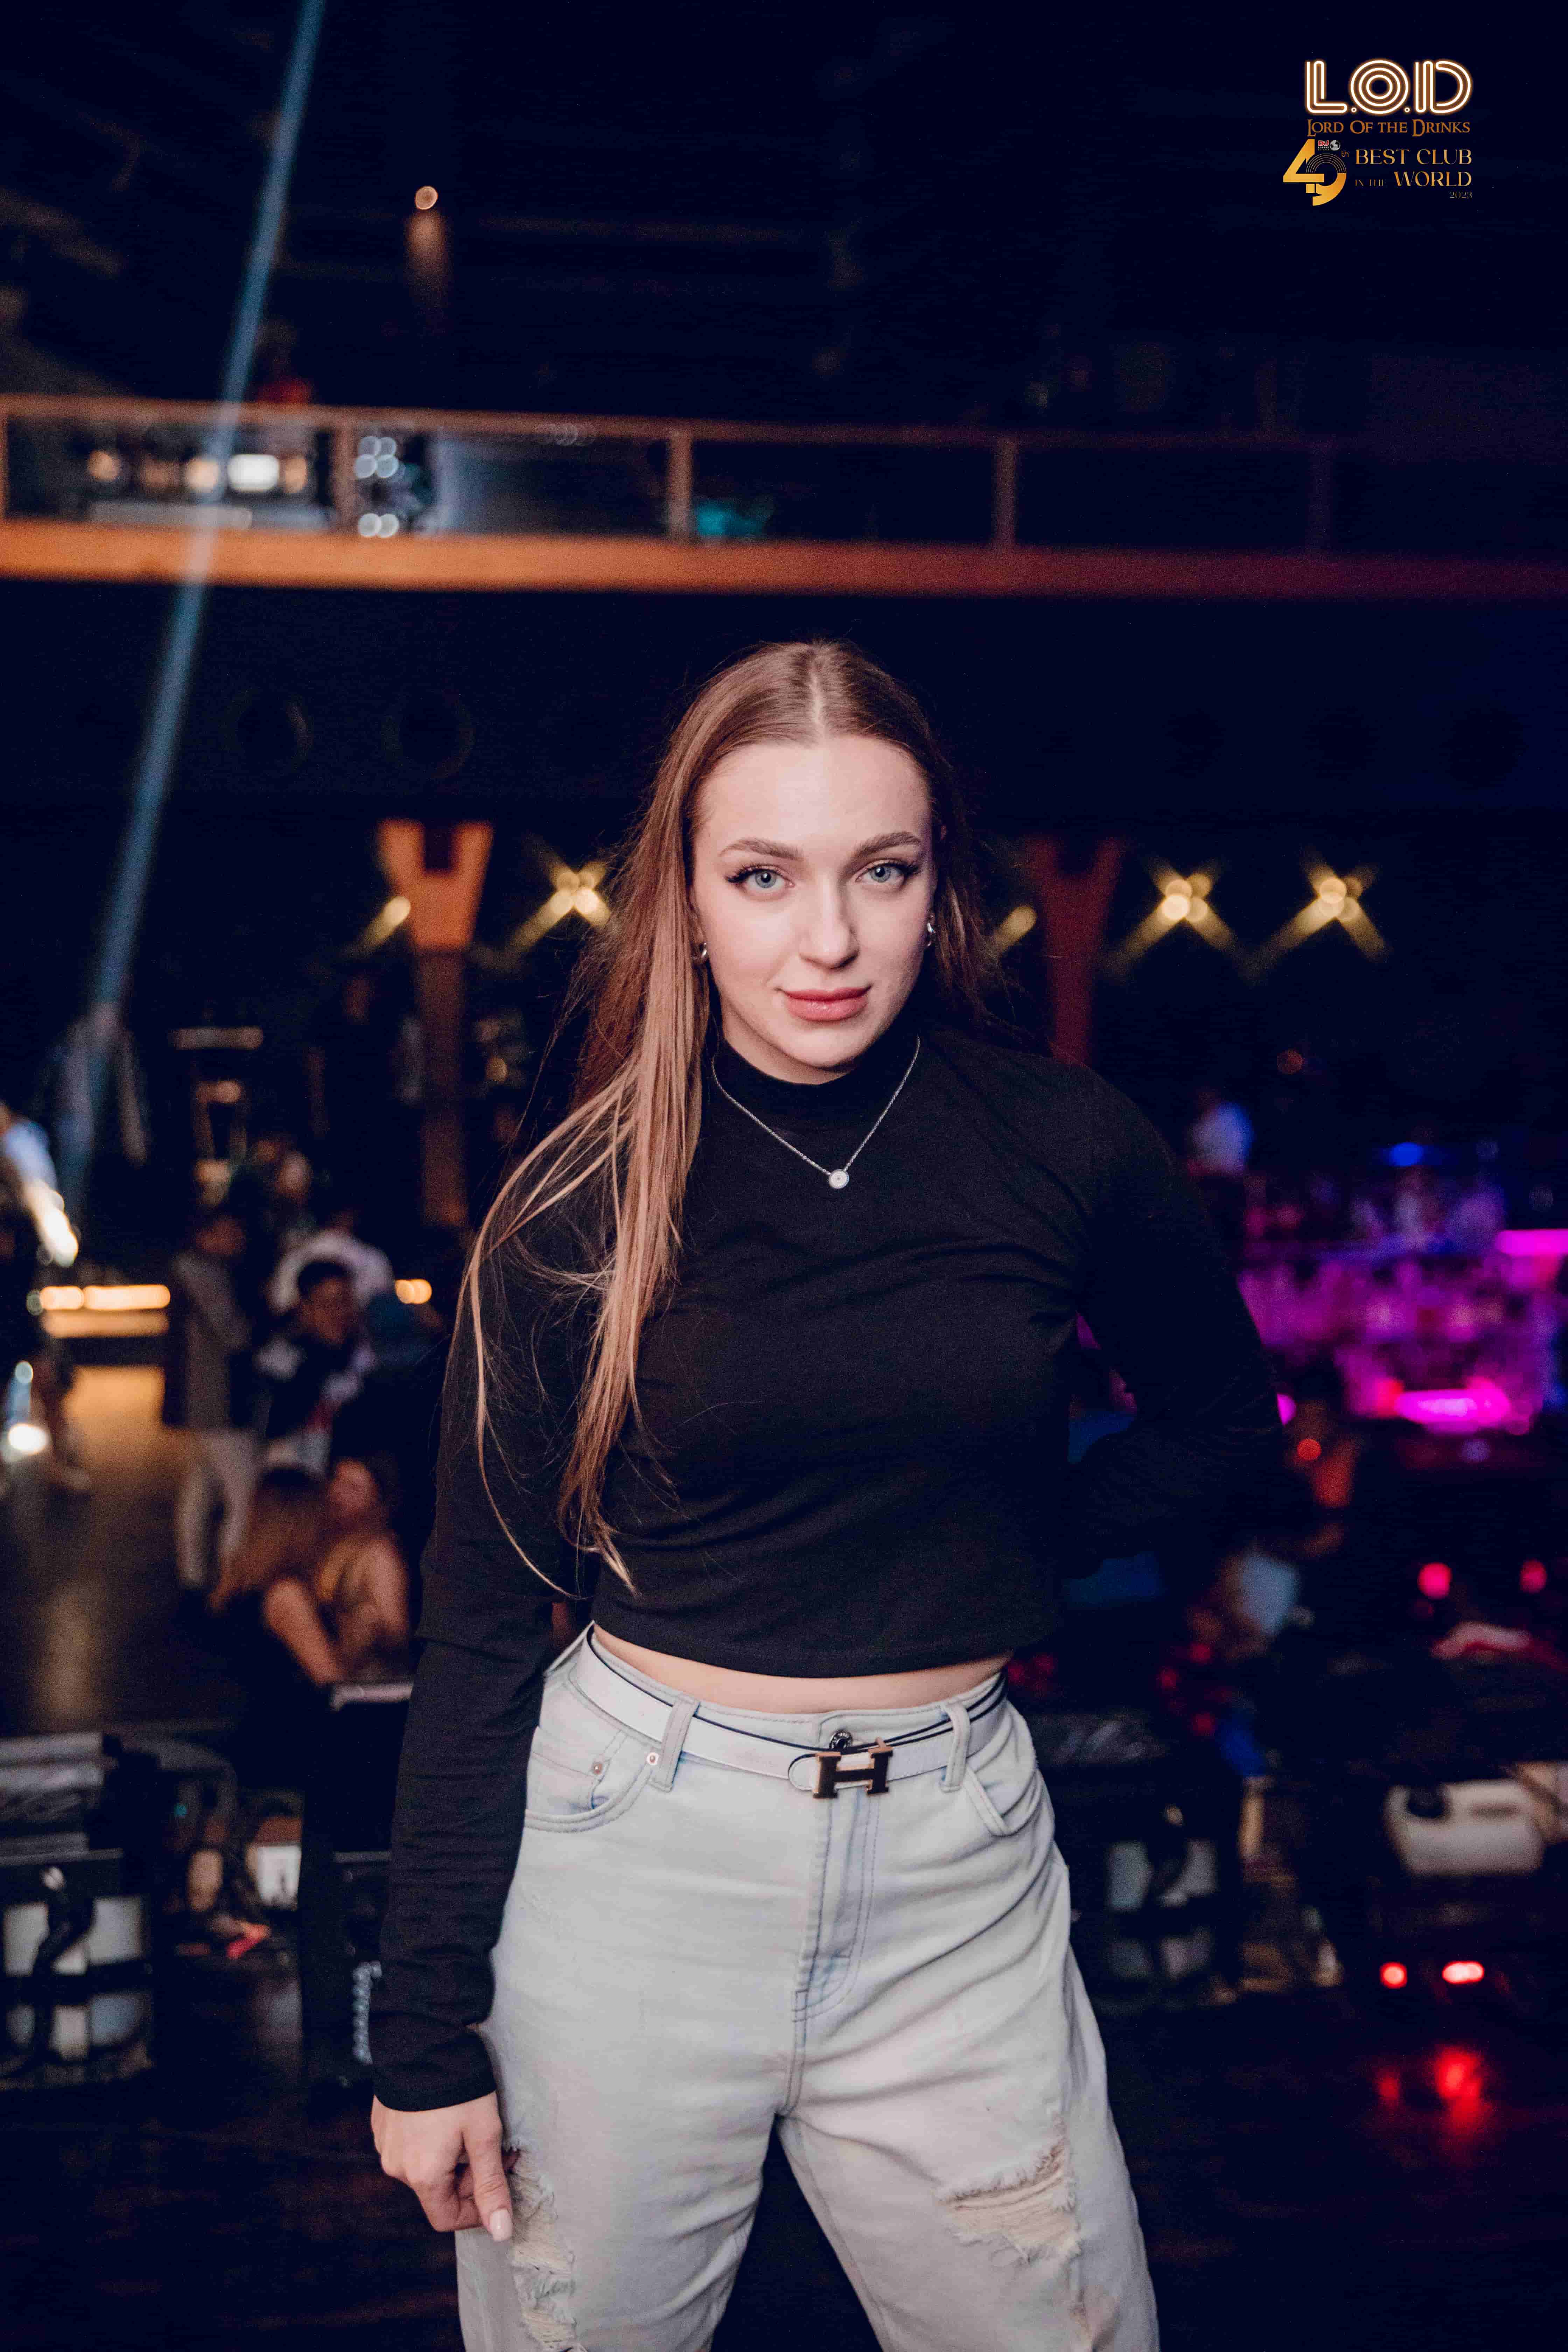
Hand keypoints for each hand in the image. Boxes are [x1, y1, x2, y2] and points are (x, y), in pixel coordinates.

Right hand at [371, 2091, 512, 2239]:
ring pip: (425, 2168)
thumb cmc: (459, 2088)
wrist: (423, 2039)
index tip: (497, 2180)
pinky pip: (410, 2146)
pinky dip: (432, 2140)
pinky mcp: (382, 2125)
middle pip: (437, 2191)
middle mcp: (397, 2167)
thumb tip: (502, 2233)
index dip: (476, 2209)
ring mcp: (386, 2145)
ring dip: (451, 2157)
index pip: (447, 2218)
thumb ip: (492, 2186)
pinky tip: (446, 2114)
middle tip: (494, 2146)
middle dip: (468, 2176)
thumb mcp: (484, 2135)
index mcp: (422, 2175)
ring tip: (471, 2125)